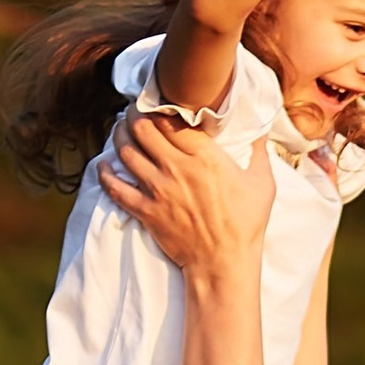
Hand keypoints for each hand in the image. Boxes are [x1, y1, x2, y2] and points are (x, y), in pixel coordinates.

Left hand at [99, 112, 274, 282]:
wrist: (223, 263)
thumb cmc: (245, 225)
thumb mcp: (262, 185)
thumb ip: (260, 153)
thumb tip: (262, 131)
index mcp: (205, 156)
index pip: (171, 118)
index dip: (159, 105)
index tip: (156, 101)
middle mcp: (178, 168)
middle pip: (143, 128)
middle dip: (133, 115)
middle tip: (132, 111)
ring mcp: (159, 189)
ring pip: (127, 152)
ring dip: (119, 136)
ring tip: (119, 130)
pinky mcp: (146, 211)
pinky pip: (116, 188)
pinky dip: (105, 174)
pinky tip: (102, 166)